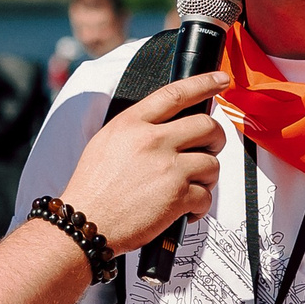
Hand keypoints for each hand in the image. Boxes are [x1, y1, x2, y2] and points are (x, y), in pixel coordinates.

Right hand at [60, 72, 228, 252]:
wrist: (84, 223)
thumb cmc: (92, 189)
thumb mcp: (106, 143)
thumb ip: (137, 129)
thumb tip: (168, 127)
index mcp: (132, 124)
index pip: (175, 93)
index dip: (203, 83)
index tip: (220, 80)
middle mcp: (152, 141)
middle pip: (207, 125)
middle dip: (216, 138)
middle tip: (210, 148)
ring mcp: (168, 168)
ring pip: (212, 163)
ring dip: (208, 177)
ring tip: (191, 186)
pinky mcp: (178, 196)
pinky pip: (206, 195)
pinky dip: (200, 206)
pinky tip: (185, 210)